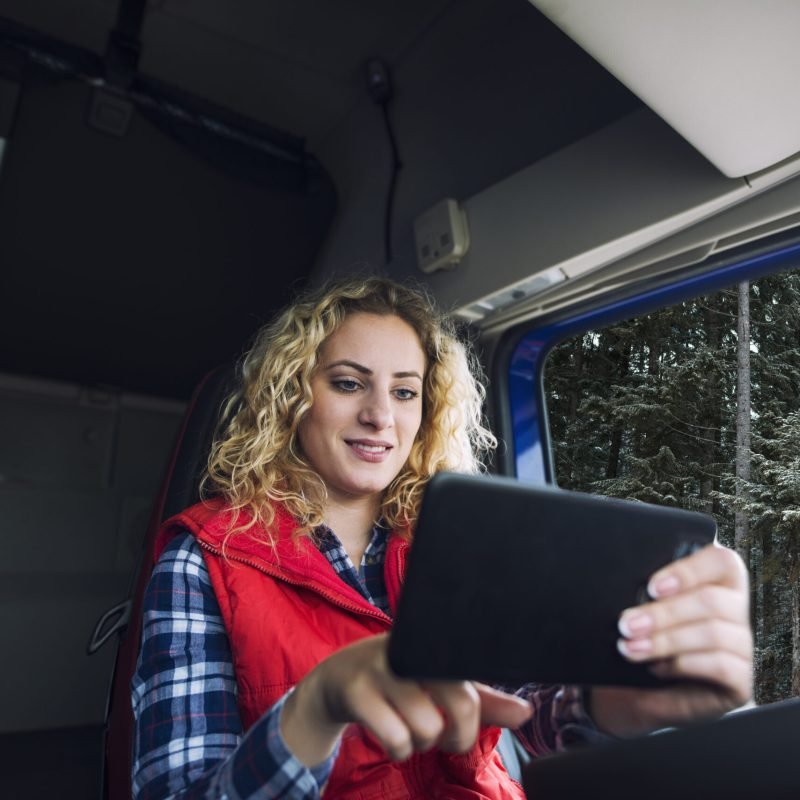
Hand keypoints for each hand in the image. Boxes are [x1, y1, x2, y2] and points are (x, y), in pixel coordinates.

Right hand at [280, 633, 532, 765]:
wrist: (334, 679)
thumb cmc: (398, 681)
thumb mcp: (439, 684)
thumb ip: (482, 700)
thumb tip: (526, 713)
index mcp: (437, 644)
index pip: (476, 677)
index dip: (476, 711)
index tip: (461, 721)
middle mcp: (412, 648)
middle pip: (463, 703)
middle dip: (457, 736)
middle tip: (442, 735)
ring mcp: (383, 667)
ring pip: (428, 727)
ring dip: (421, 743)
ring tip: (409, 729)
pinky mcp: (358, 690)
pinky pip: (396, 739)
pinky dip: (399, 750)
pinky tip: (390, 737)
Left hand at [590, 544, 753, 736]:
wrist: (648, 695)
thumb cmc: (648, 644)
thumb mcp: (647, 614)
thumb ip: (651, 596)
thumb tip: (630, 584)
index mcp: (719, 586)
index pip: (722, 562)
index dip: (689, 571)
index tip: (652, 587)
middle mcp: (739, 613)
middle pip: (712, 600)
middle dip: (664, 613)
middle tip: (627, 624)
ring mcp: (745, 648)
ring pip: (714, 633)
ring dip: (665, 640)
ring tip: (631, 648)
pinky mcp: (744, 681)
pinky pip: (722, 665)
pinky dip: (683, 664)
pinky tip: (659, 668)